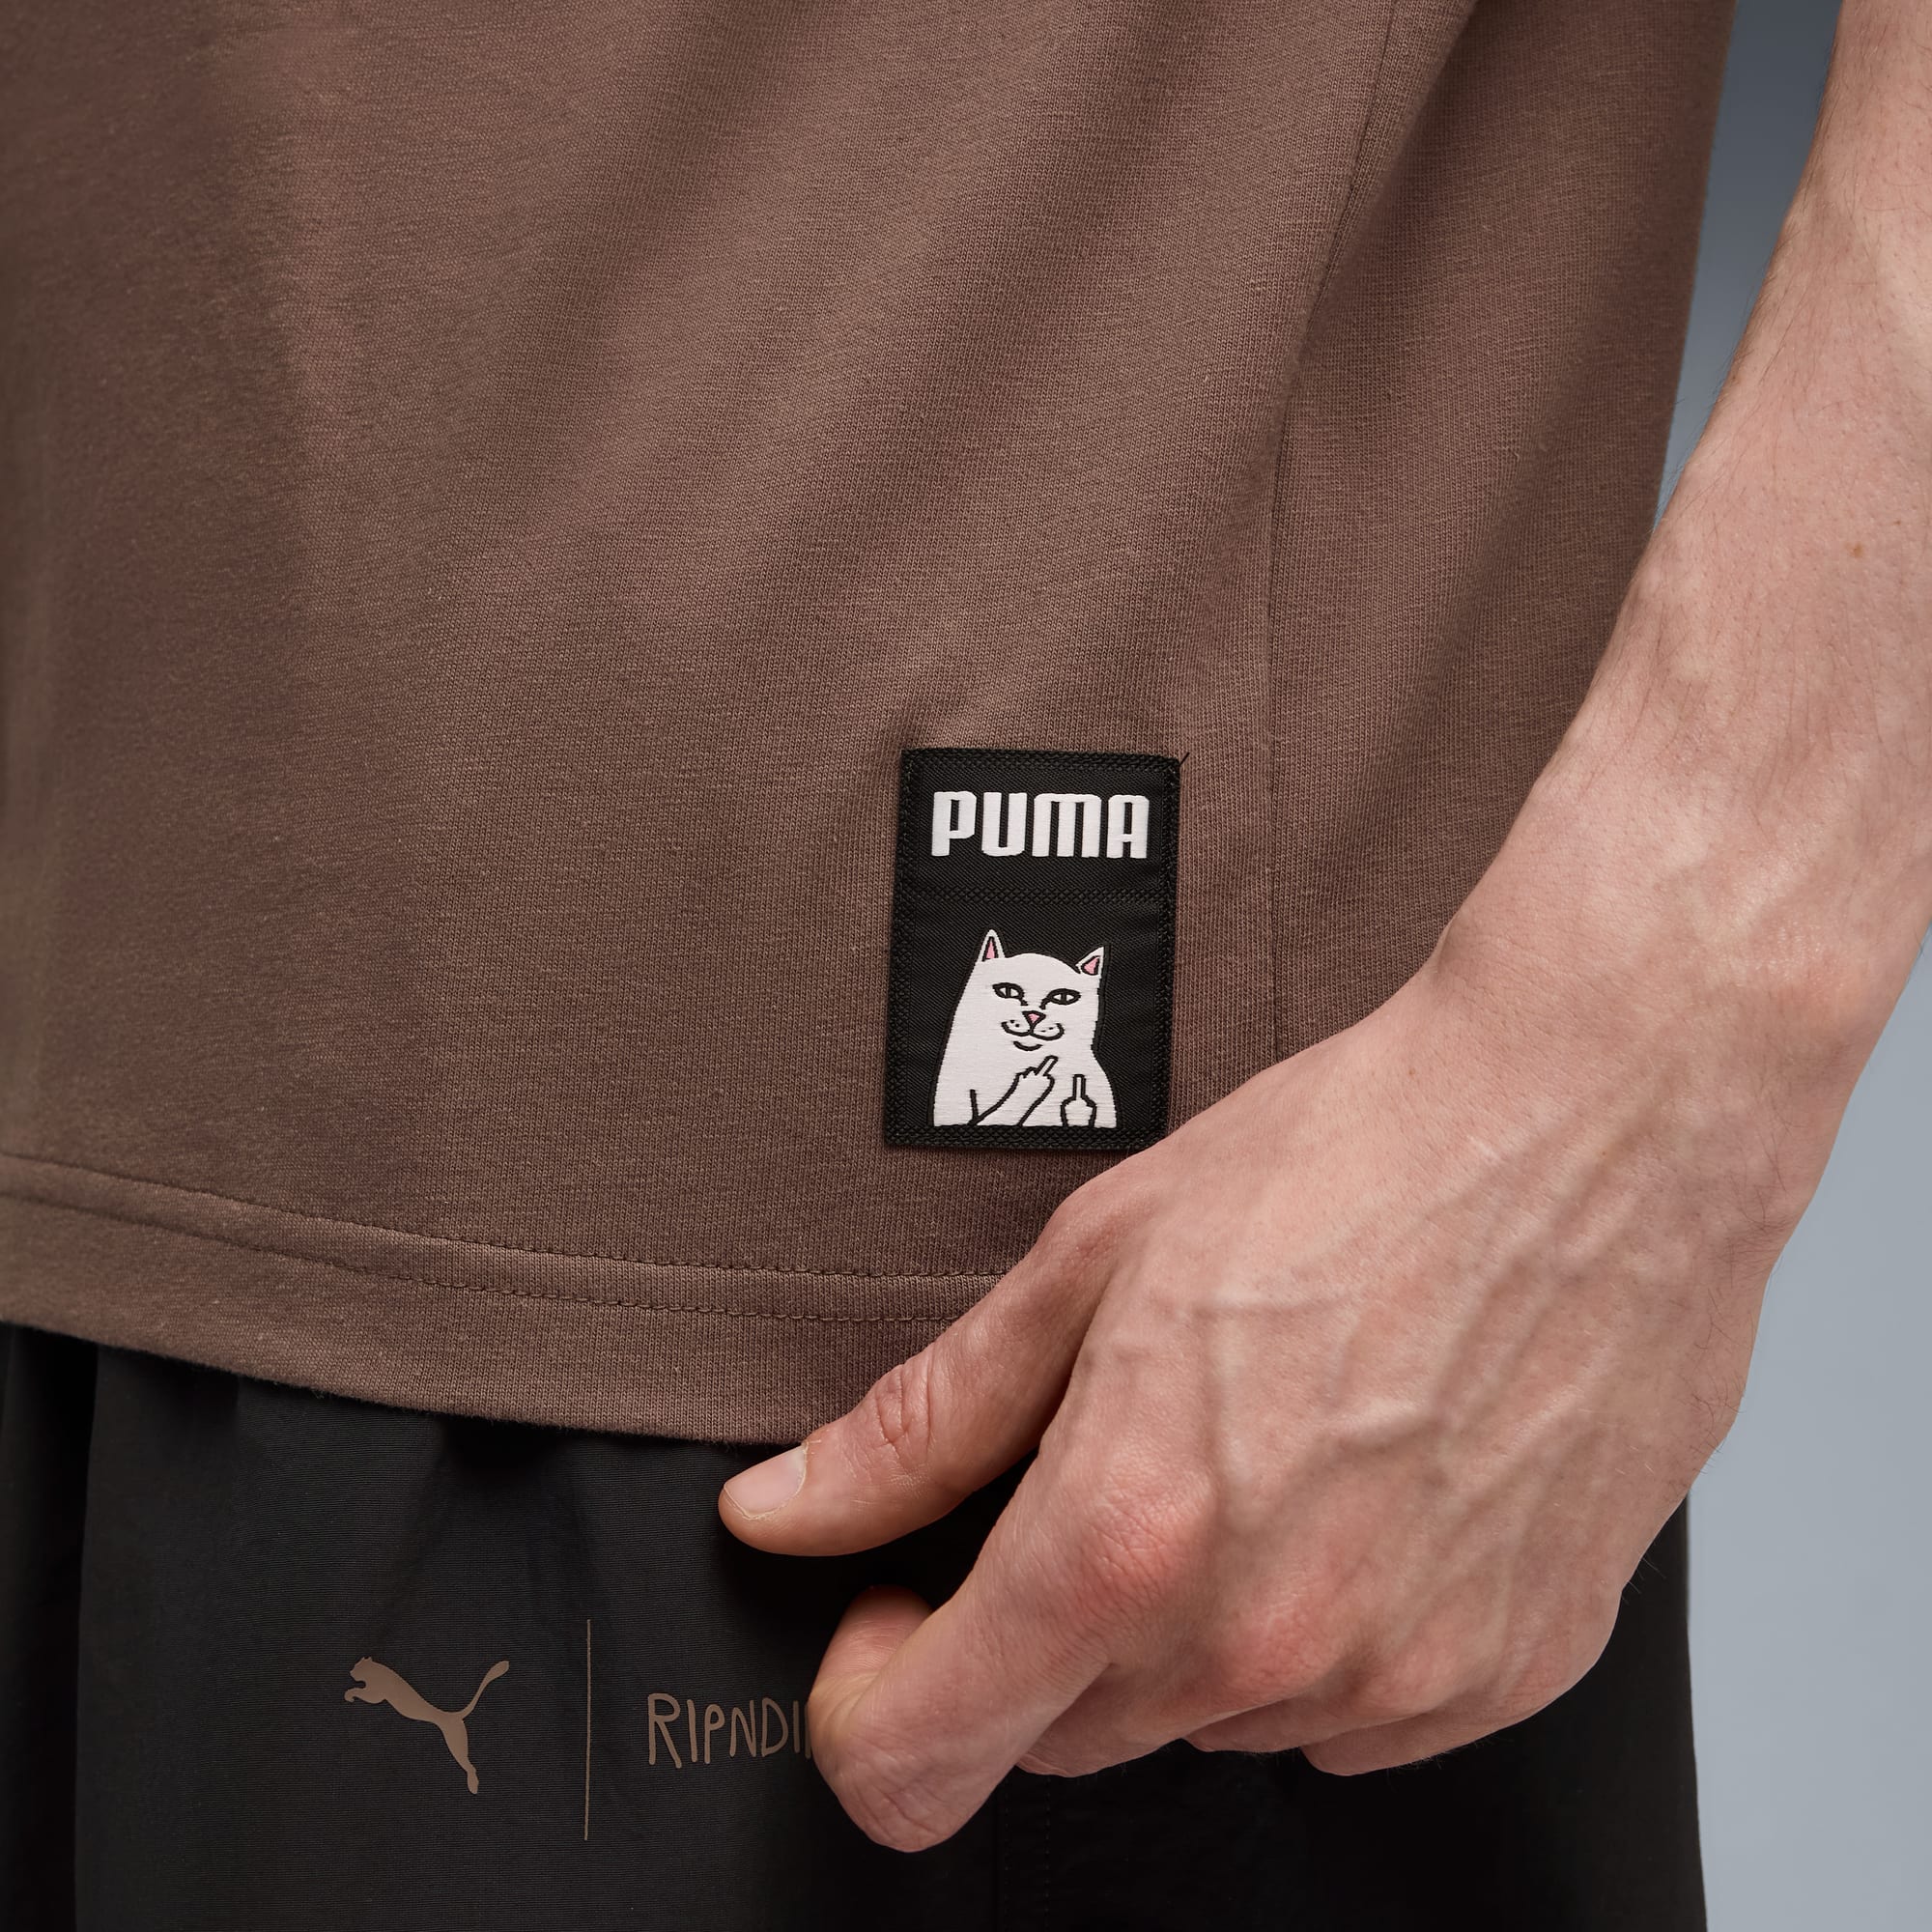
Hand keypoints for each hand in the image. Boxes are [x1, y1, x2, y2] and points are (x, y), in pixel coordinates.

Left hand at [720, 930, 1829, 1849]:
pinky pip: (1347, 1716)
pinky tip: (1352, 1491)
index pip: (920, 1754)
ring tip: (1255, 1444)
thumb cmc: (1354, 1157)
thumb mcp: (1091, 1261)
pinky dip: (1318, 1635)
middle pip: (1060, 1735)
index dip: (870, 1702)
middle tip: (1090, 1471)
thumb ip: (921, 1420)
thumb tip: (786, 1507)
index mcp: (1126, 1532)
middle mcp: (1260, 1636)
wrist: (1591, 1121)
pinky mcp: (1506, 1672)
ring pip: (1208, 1720)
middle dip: (1032, 1634)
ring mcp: (1397, 1672)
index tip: (893, 1620)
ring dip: (1188, 1626)